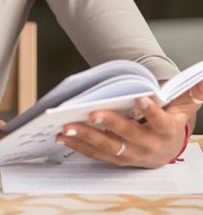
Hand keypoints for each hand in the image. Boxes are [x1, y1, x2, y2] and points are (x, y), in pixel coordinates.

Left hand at [55, 80, 202, 167]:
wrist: (166, 150)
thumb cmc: (170, 121)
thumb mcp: (182, 108)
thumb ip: (191, 93)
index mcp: (165, 131)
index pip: (160, 121)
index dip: (151, 111)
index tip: (140, 98)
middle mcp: (148, 146)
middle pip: (127, 136)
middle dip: (109, 124)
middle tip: (91, 113)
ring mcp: (131, 155)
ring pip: (107, 147)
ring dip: (86, 137)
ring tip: (66, 126)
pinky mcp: (116, 159)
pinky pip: (96, 154)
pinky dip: (79, 145)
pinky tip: (63, 136)